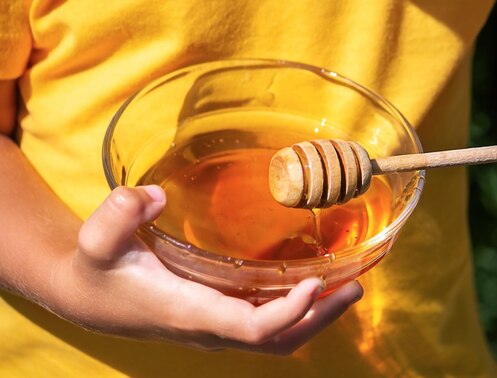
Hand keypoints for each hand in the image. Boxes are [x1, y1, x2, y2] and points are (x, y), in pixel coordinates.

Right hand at [52, 185, 362, 354]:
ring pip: (276, 338)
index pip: (250, 327)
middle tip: (355, 288)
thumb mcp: (97, 238)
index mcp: (190, 311)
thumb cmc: (99, 268)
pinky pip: (266, 326)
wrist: (90, 297)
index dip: (287, 312)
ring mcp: (217, 328)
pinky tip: (312, 288)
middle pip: (277, 340)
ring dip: (314, 317)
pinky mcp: (219, 320)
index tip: (316, 283)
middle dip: (319, 319)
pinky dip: (296, 312)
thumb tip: (153, 196)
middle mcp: (211, 328)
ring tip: (347, 289)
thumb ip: (119, 213)